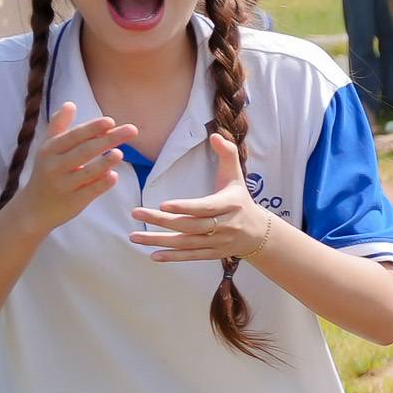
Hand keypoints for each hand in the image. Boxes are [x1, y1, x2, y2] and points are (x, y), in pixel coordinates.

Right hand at [5, 100, 134, 235]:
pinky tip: (114, 176)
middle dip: (108, 139)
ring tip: (120, 153)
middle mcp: (54, 166)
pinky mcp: (73, 202)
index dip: (91, 128)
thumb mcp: (47, 149)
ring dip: (104, 163)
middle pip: (84, 151)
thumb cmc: (46, 172)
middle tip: (132, 130)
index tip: (110, 121)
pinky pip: (89, 192)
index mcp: (50, 150)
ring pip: (86, 172)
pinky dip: (102, 184)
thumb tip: (69, 103)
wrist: (33, 208)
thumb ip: (59, 127)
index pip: (73, 136)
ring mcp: (64, 185)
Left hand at [126, 134, 279, 265]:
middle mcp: (225, 226)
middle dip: (162, 221)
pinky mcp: (213, 254)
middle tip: (136, 213)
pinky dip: (173, 257)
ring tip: (134, 237)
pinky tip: (154, 255)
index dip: (185, 207)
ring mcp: (219, 242)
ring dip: (160, 241)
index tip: (163, 204)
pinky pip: (191, 256)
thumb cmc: (240, 199)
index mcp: (229, 205)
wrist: (258, 232)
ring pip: (186, 243)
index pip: (205, 207)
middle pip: (190, 225)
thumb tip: (214, 135)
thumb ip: (228, 154)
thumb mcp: (236, 176)